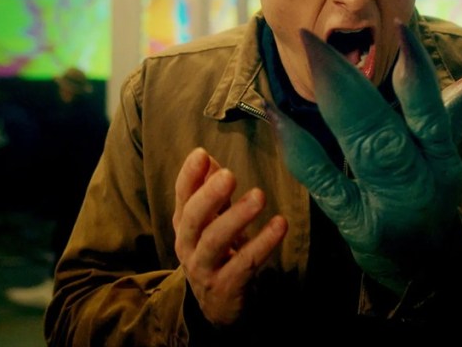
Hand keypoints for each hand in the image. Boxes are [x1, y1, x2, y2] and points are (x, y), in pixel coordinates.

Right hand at [172, 147, 287, 325]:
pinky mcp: (226, 287)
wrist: (219, 308)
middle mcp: (188, 246)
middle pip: (193, 219)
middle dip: (210, 195)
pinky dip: (262, 243)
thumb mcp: (211, 222)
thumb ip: (210, 192)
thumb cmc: (218, 254)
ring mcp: (204, 269)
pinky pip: (244, 264)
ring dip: (237, 217)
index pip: (181, 196)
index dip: (189, 175)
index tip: (201, 154)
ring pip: (215, 241)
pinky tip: (280, 225)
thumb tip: (208, 158)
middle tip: (229, 175)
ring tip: (259, 196)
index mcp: (184, 225)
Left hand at [269, 22, 461, 293]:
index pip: (432, 111)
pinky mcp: (353, 223)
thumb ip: (455, 109)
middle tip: (316, 39)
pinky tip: (278, 116)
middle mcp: (419, 180)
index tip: (399, 27)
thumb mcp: (447, 157)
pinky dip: (300, 148)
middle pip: (387, 126)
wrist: (428, 273)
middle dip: (351, 80)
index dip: (417, 71)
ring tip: (310, 61)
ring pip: (362, 148)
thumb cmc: (432, 199)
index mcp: (442, 159)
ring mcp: (384, 203)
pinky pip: (324, 182)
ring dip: (333, 102)